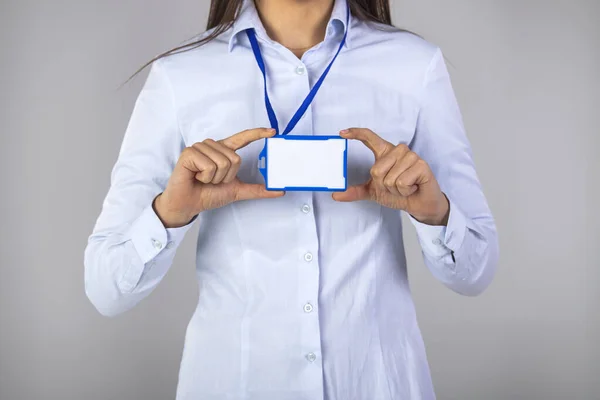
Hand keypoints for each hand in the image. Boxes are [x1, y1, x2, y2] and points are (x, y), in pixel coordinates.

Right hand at [154, 128, 283, 227]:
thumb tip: (280, 192)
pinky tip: (195, 177)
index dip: (257, 134)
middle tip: (213, 181)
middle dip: (226, 176)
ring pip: (222, 162)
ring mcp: (200, 147)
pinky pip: (209, 166)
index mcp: (224, 151)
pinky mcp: (189, 153)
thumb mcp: (237, 190)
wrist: (189, 204)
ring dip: (215, 178)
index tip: (273, 131)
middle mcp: (213, 146)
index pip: (242, 138)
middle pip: (235, 158)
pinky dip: (205, 177)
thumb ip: (257, 190)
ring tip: (203, 179)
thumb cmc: (208, 194)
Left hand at [333, 128, 449, 225]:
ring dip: (395, 189)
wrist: (418, 204)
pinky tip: (413, 187)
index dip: (356, 133)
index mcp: (385, 152)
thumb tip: (336, 195)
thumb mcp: (373, 192)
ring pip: (389, 178)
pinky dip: (405, 191)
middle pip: (376, 170)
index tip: (342, 133)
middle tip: (395, 186)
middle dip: (383, 185)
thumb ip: (355, 191)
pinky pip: (402, 182)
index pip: (369, 138)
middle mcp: (398, 151)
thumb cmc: (398, 193)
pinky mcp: (421, 165)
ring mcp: (411, 156)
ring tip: (406, 186)